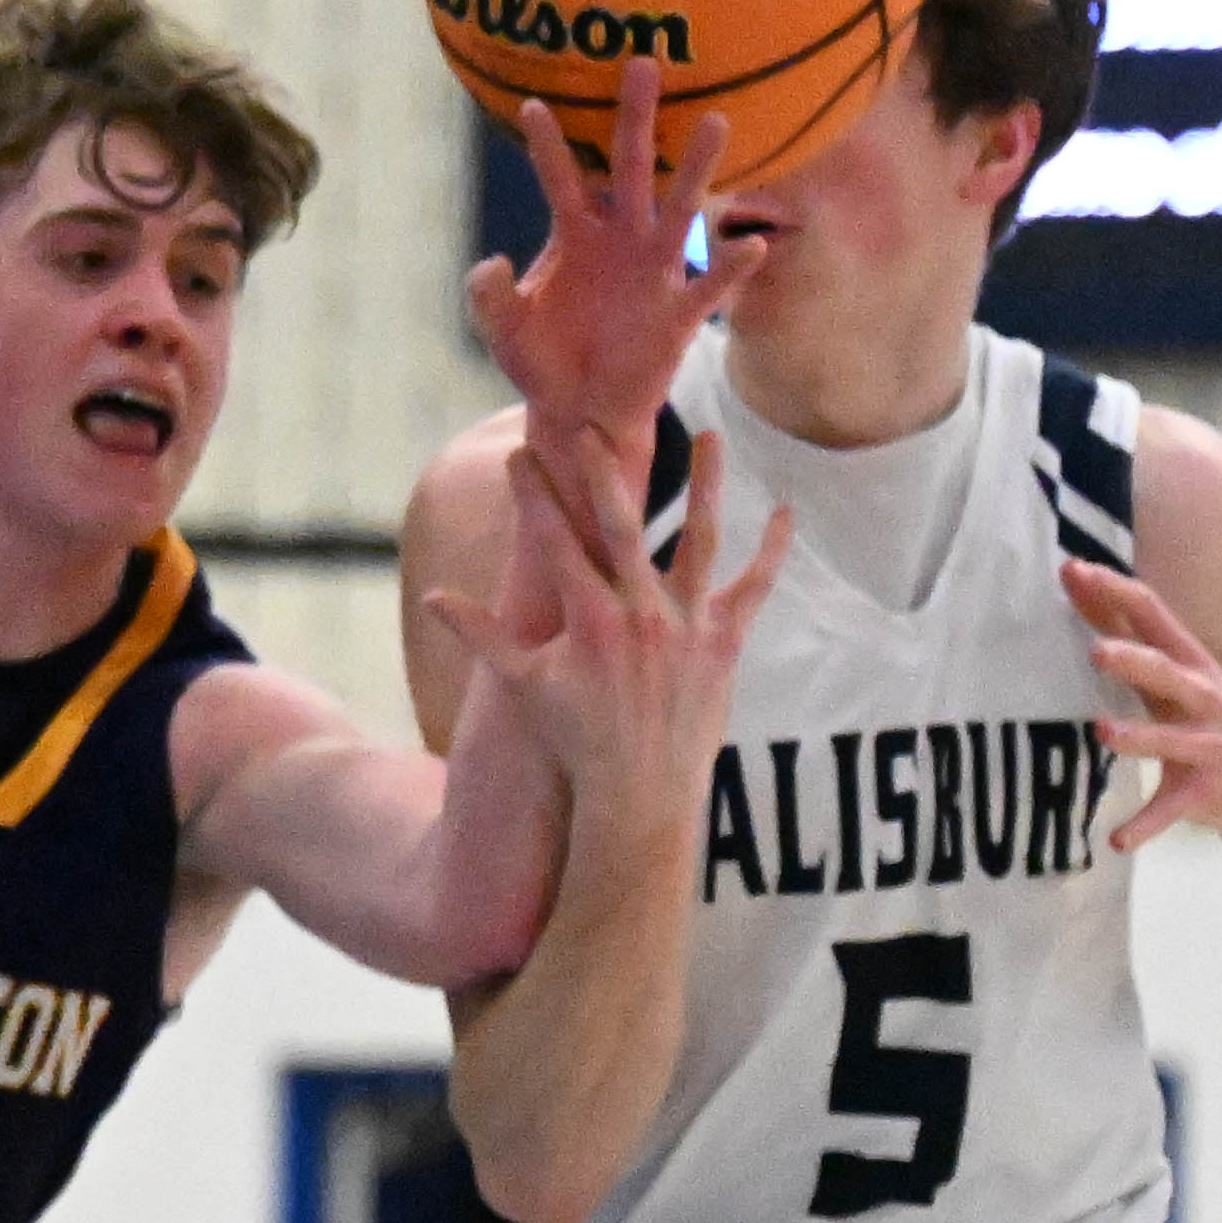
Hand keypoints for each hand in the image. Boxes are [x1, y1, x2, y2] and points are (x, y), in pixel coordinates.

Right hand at [431, 425, 791, 828]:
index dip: (535, 494)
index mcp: (589, 619)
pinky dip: (772, 552)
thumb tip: (434, 597)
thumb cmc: (577, 742)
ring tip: (710, 436)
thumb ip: (481, 636)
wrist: (638, 796)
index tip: (522, 455)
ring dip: (707, 484)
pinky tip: (787, 512)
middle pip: (623, 523)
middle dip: (604, 471)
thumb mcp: (524, 688)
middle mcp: (640, 613)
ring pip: (700, 539)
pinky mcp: (723, 643)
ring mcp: (687, 626)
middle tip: (595, 426)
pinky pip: (754, 588)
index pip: (555, 541)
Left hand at [463, 58, 766, 451]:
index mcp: (575, 236)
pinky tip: (751, 246)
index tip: (531, 105)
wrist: (579, 412)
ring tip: (715, 123)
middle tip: (643, 63)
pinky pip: (709, 287)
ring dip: (696, 168)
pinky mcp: (677, 314)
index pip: (561, 179)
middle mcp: (620, 240)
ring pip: (679, 208)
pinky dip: (730, 268)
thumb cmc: (542, 363)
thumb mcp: (504, 332)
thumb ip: (489, 297)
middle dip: (635, 118)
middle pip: (630, 168)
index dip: (548, 145)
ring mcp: (653, 272)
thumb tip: (493, 262)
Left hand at [1068, 557, 1221, 858]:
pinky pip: (1168, 810)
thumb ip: (1123, 631)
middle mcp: (1202, 699)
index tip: (1075, 568)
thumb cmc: (1208, 716)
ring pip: (1169, 739)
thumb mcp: (1175, 674)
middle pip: (1166, 673)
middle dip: (1134, 661)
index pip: (1152, 616)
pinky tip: (1115, 841)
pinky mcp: (1203, 791)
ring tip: (1102, 731)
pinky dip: (1142, 827)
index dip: (1115, 591)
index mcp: (1190, 664)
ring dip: (1138, 737)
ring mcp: (1206, 745)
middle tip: (1096, 651)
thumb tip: (1073, 575)